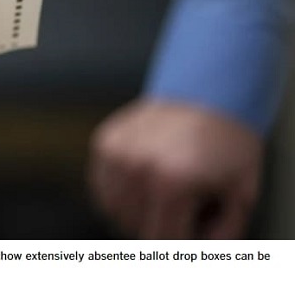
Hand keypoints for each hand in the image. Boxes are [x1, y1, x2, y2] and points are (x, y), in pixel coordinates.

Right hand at [88, 99, 262, 238]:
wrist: (210, 92)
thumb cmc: (228, 145)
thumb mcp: (240, 196)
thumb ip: (217, 234)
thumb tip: (190, 248)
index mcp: (171, 182)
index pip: (159, 238)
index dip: (179, 238)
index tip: (192, 227)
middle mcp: (137, 167)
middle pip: (133, 225)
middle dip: (158, 222)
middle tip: (182, 204)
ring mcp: (116, 153)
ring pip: (112, 208)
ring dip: (134, 209)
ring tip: (161, 192)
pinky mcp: (104, 141)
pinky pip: (101, 185)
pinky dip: (118, 191)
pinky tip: (142, 180)